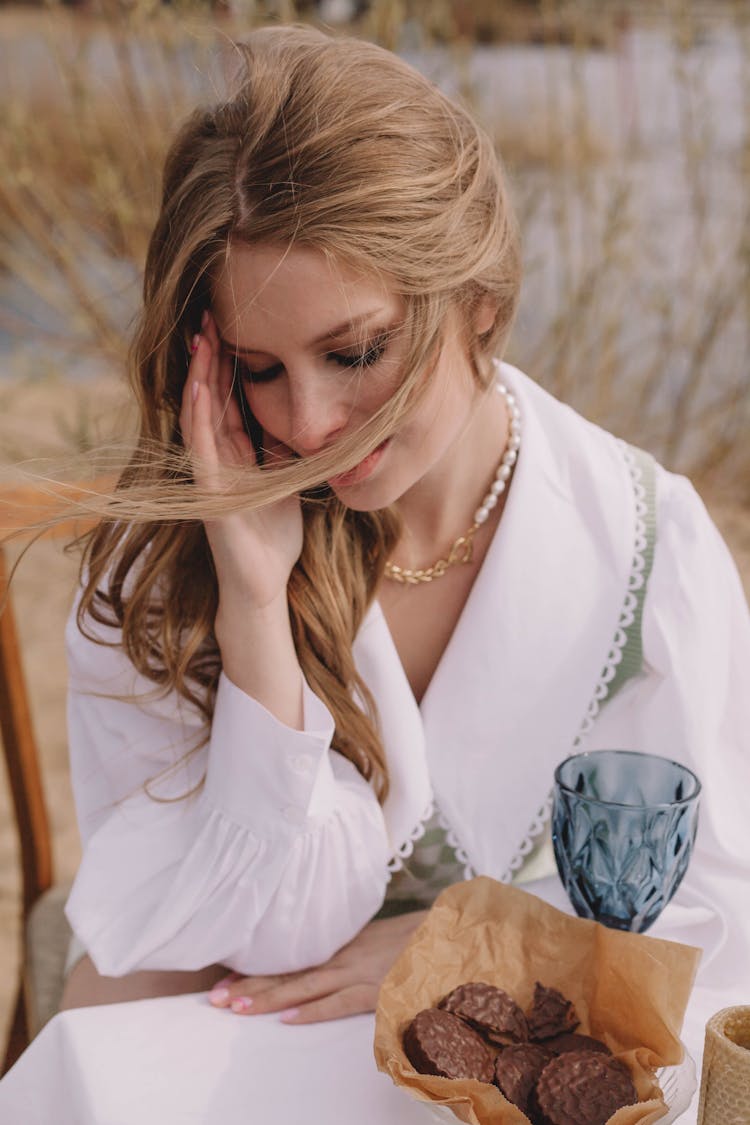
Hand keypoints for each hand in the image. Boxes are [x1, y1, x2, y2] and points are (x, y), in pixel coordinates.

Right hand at [179, 309, 302, 610]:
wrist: (266, 584)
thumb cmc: (275, 534)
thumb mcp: (287, 478)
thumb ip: (286, 446)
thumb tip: (308, 412)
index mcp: (238, 452)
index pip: (230, 397)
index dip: (228, 362)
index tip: (232, 322)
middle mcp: (219, 457)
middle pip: (211, 396)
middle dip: (210, 356)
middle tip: (209, 313)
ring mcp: (211, 473)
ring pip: (200, 414)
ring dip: (199, 376)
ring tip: (201, 338)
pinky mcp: (210, 493)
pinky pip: (201, 447)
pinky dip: (199, 415)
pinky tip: (199, 386)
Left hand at [208, 910, 427, 1023]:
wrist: (450, 931)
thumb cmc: (414, 939)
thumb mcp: (374, 941)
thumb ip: (347, 951)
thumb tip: (320, 963)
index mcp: (339, 944)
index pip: (288, 959)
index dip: (255, 972)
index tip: (223, 983)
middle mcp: (342, 955)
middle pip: (288, 971)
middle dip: (250, 986)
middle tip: (214, 1000)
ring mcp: (358, 970)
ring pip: (305, 985)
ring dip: (269, 998)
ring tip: (237, 1010)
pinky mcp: (377, 988)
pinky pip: (340, 1002)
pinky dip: (315, 1011)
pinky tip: (289, 1020)